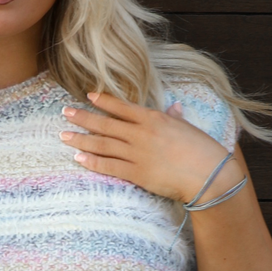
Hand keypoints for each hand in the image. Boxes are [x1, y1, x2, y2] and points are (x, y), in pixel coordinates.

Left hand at [59, 90, 242, 206]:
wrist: (208, 174)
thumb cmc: (202, 150)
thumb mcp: (187, 128)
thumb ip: (175, 118)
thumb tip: (173, 108)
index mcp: (154, 118)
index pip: (123, 107)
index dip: (104, 101)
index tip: (88, 96)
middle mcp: (141, 133)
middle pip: (106, 124)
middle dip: (83, 118)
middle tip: (65, 113)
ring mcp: (137, 154)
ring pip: (103, 144)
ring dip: (81, 139)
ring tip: (64, 135)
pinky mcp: (137, 174)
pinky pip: (109, 166)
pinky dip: (92, 161)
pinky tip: (78, 157)